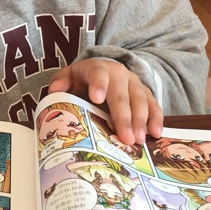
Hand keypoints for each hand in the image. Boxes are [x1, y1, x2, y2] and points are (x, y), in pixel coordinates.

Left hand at [48, 59, 162, 144]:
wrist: (104, 71)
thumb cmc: (83, 80)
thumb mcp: (70, 77)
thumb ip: (61, 83)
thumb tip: (54, 91)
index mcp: (98, 68)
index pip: (98, 74)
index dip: (98, 85)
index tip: (96, 99)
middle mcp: (119, 74)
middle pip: (121, 94)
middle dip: (124, 116)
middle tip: (125, 137)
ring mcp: (134, 83)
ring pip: (140, 100)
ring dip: (141, 121)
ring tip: (139, 140)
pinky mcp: (146, 93)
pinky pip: (154, 105)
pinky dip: (156, 119)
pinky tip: (156, 134)